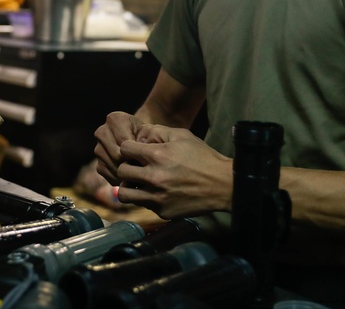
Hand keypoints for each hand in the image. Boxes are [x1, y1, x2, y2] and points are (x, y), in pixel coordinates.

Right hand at [93, 111, 143, 184]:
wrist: (142, 143)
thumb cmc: (149, 137)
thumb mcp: (152, 133)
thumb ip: (148, 138)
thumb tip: (144, 147)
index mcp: (114, 119)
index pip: (125, 142)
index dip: (138, 152)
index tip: (149, 156)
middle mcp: (102, 132)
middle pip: (117, 155)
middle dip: (132, 163)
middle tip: (146, 168)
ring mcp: (99, 149)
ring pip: (113, 167)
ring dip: (127, 173)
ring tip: (141, 173)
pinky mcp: (99, 165)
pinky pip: (110, 176)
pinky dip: (122, 179)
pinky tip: (133, 177)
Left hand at [115, 124, 233, 219]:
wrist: (223, 185)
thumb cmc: (202, 157)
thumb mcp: (181, 135)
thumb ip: (156, 132)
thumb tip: (138, 136)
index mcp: (157, 156)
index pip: (124, 149)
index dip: (129, 148)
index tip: (136, 150)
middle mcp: (154, 178)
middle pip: (121, 171)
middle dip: (127, 166)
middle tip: (137, 166)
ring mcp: (157, 198)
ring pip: (124, 194)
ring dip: (129, 186)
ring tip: (139, 182)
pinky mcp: (163, 212)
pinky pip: (143, 204)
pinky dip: (146, 198)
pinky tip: (158, 191)